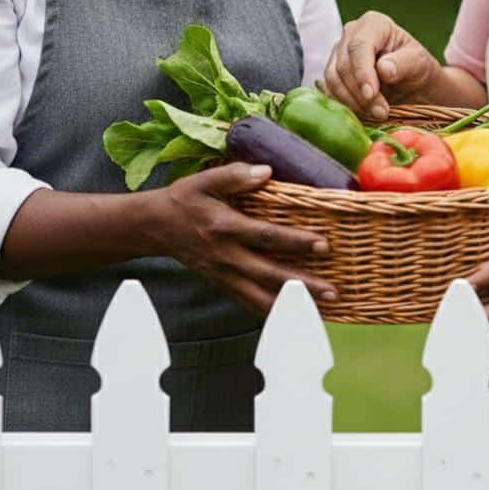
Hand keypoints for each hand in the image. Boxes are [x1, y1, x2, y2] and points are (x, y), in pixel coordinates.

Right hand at [147, 162, 337, 314]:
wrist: (156, 227)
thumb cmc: (185, 199)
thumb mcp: (205, 180)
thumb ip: (235, 176)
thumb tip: (267, 172)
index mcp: (224, 227)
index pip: (266, 237)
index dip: (295, 242)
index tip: (323, 244)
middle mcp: (226, 256)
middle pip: (269, 275)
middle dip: (302, 285)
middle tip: (332, 291)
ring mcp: (223, 275)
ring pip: (260, 297)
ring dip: (291, 306)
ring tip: (322, 311)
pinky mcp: (221, 284)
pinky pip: (248, 303)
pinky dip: (271, 312)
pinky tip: (293, 317)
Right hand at [322, 10, 440, 120]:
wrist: (411, 83)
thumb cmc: (417, 67)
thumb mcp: (419, 63)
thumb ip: (403, 63)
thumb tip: (384, 68)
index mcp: (373, 23)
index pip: (360, 46)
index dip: (362, 72)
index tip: (371, 94)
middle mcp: (351, 34)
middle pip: (344, 64)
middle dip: (360, 92)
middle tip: (381, 113)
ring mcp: (338, 53)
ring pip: (333, 78)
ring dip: (352, 101)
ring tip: (376, 115)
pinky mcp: (333, 73)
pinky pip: (330, 90)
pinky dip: (345, 104)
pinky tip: (363, 114)